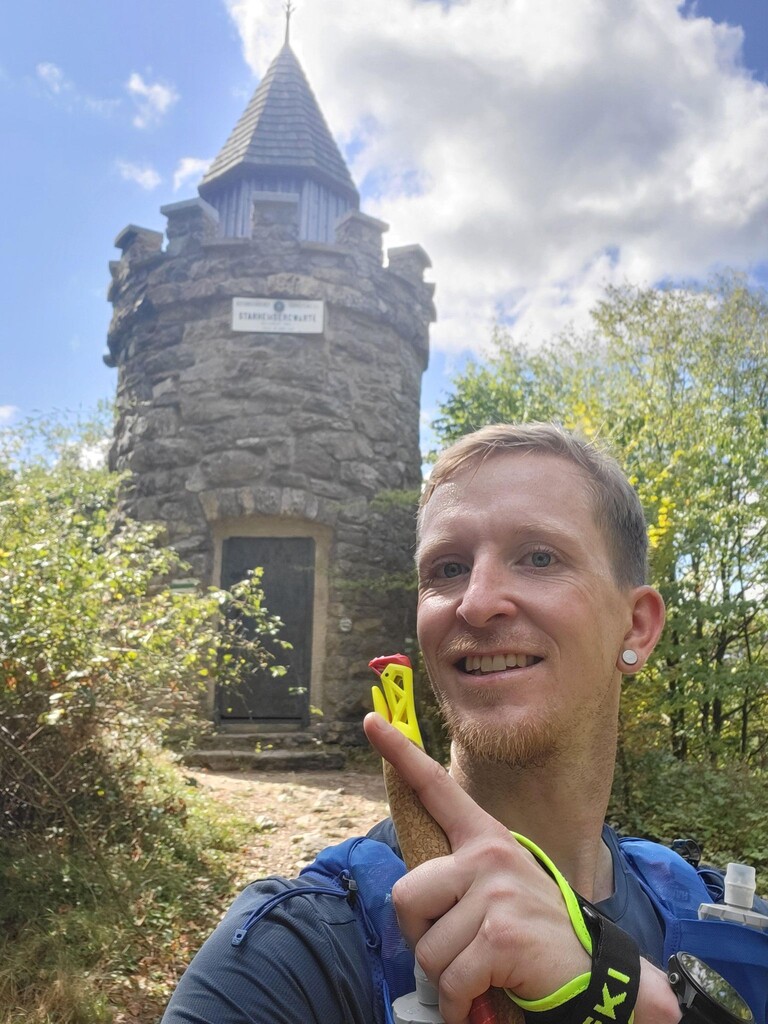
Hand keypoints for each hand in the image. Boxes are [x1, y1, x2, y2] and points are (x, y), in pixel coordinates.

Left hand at [364, 713, 590, 1023]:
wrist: (594, 976)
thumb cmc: (535, 934)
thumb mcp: (500, 888)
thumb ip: (460, 878)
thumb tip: (410, 899)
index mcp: (484, 838)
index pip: (436, 787)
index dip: (401, 754)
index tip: (373, 720)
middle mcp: (488, 856)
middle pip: (406, 895)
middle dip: (420, 936)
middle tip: (455, 951)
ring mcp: (495, 893)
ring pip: (427, 949)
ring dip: (445, 979)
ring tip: (480, 976)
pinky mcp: (499, 935)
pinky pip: (449, 981)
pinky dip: (456, 1005)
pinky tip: (479, 1003)